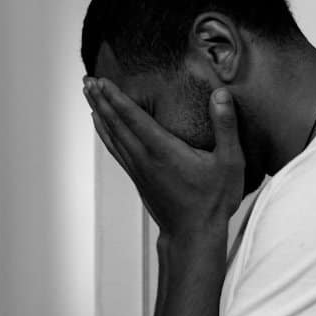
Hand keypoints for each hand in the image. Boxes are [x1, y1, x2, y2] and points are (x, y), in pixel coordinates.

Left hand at [83, 76, 245, 241]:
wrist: (193, 235)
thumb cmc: (213, 201)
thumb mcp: (229, 163)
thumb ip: (226, 126)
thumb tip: (221, 94)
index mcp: (163, 151)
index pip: (133, 118)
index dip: (116, 98)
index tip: (102, 81)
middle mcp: (145, 158)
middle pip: (115, 124)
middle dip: (100, 100)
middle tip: (86, 80)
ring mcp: (138, 169)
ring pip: (112, 136)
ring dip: (99, 114)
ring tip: (88, 95)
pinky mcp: (138, 178)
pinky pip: (115, 150)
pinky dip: (105, 134)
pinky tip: (101, 125)